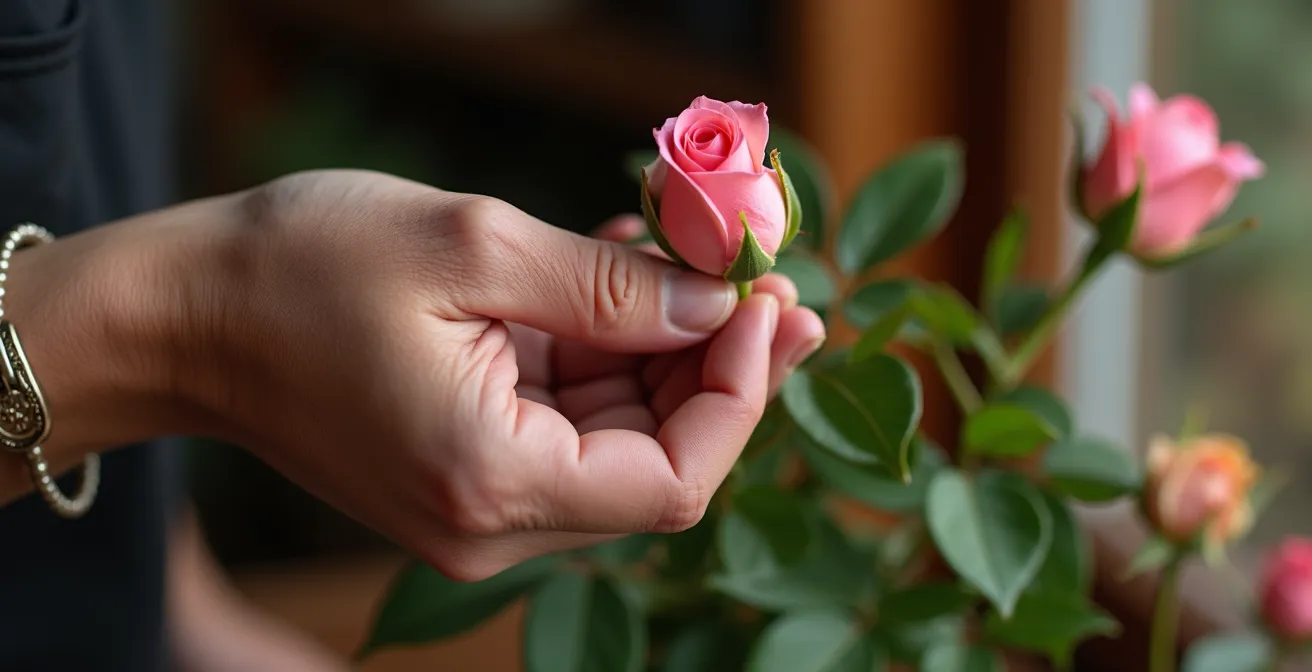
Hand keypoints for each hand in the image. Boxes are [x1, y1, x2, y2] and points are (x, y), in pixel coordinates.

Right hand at [172, 171, 823, 579]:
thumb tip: (718, 302)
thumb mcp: (470, 247)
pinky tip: (625, 272)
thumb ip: (610, 287)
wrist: (181, 315)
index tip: (767, 300)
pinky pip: (566, 421)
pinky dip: (607, 353)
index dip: (739, 392)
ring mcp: (475, 502)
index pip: (672, 481)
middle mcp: (488, 521)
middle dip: (719, 368)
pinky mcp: (463, 469)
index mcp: (487, 483)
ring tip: (694, 254)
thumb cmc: (296, 271)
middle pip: (656, 463)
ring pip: (618, 439)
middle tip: (771, 278)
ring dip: (667, 350)